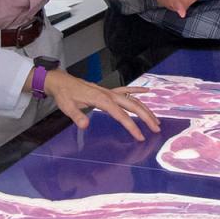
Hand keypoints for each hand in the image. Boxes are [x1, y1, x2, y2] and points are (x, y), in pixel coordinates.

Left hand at [42, 70, 160, 140]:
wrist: (62, 82)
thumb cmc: (65, 95)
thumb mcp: (67, 107)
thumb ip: (76, 116)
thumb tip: (85, 125)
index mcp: (101, 100)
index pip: (121, 115)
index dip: (132, 126)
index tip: (140, 136)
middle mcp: (109, 95)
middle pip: (133, 105)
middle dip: (146, 117)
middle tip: (157, 129)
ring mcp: (110, 92)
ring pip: (132, 99)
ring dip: (145, 108)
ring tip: (156, 119)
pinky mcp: (108, 91)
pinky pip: (126, 90)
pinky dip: (137, 90)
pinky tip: (146, 92)